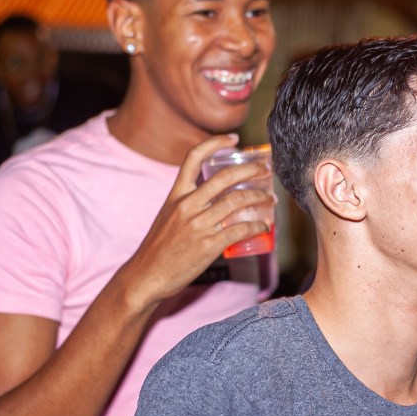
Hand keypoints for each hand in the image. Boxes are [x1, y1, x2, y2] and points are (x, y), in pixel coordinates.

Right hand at [118, 134, 274, 307]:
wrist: (146, 276)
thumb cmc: (158, 248)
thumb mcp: (168, 216)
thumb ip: (188, 205)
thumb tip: (217, 201)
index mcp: (176, 195)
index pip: (193, 157)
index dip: (215, 143)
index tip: (234, 139)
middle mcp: (187, 206)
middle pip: (225, 177)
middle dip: (251, 170)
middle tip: (265, 170)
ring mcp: (198, 225)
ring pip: (237, 202)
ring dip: (260, 198)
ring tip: (270, 199)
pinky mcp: (208, 245)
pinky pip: (240, 229)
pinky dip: (256, 226)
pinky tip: (263, 226)